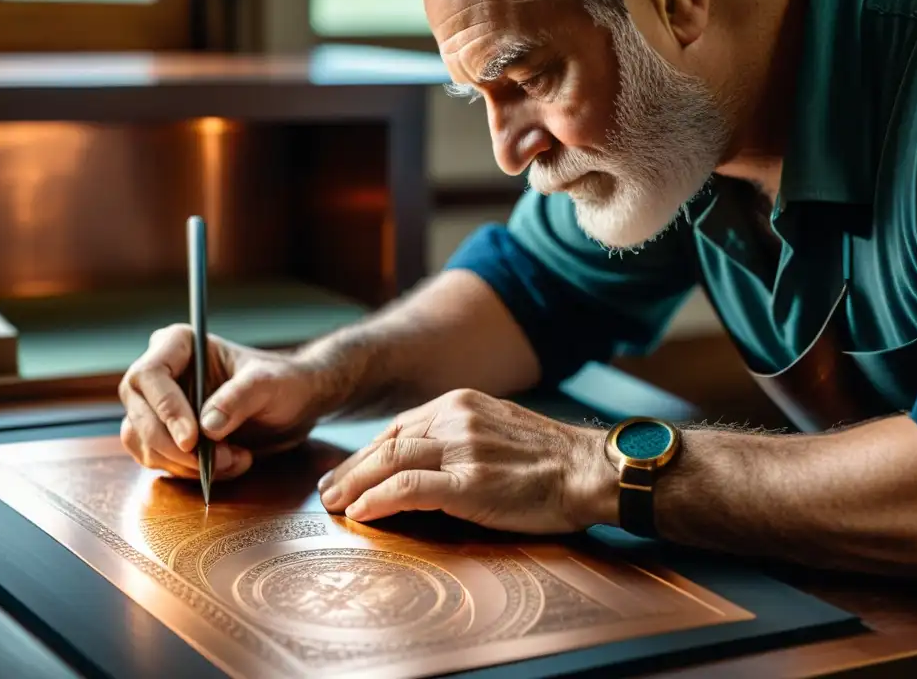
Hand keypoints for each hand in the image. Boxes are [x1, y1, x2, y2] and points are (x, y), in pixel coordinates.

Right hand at [119, 324, 325, 480]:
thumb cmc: (282, 382)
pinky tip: (227, 464)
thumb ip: (240, 397)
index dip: (166, 409)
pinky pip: (156, 460)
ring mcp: (156, 406)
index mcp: (178, 344)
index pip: (150, 375)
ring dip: (185, 463)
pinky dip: (188, 471)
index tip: (192, 439)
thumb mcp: (269, 383)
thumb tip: (208, 427)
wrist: (292, 405)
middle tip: (217, 460)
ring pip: (144, 442)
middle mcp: (159, 374)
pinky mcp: (163, 434)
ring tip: (233, 460)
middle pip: (139, 414)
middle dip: (176, 446)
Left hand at [318, 389, 617, 533]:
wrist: (589, 471)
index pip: (400, 426)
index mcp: (461, 403)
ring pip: (390, 460)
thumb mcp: (500, 428)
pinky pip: (409, 488)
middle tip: (327, 491)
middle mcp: (456, 418)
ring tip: (334, 504)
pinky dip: (378, 500)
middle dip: (351, 469)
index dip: (368, 452)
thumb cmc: (550, 459)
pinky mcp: (470, 484)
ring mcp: (463, 449)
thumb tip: (426, 460)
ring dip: (354, 484)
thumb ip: (462, 435)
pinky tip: (361, 513)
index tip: (350, 471)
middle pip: (387, 441)